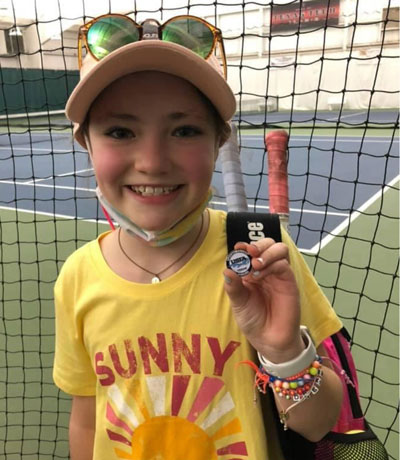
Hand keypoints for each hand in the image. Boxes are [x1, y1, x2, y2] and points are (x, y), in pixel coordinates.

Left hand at [223, 238, 303, 362]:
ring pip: (279, 249)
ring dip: (267, 252)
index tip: (237, 248)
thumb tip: (227, 270)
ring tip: (255, 264)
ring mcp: (278, 274)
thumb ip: (233, 287)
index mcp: (251, 271)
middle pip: (268, 244)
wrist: (269, 339)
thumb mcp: (238, 303)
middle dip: (258, 244)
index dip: (244, 246)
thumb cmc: (253, 320)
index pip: (250, 251)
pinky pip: (283, 265)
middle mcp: (266, 269)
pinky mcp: (289, 282)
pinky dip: (271, 265)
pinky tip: (259, 276)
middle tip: (249, 252)